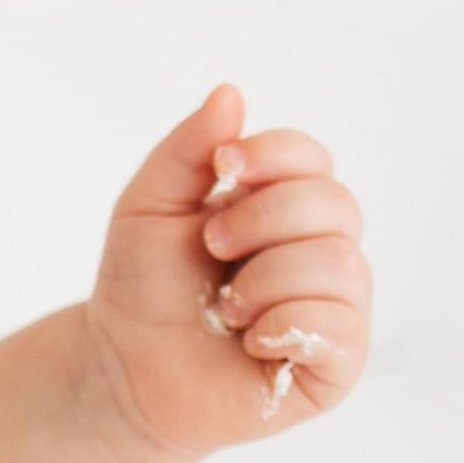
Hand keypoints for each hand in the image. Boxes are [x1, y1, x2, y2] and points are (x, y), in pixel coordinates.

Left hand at [83, 82, 370, 459]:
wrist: (123, 369)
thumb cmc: (142, 289)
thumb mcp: (150, 205)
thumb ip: (189, 149)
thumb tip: (229, 93)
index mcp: (284, 206)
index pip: (314, 158)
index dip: (274, 154)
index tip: (224, 167)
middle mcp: (321, 250)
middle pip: (336, 205)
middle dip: (261, 221)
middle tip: (213, 248)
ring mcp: (335, 307)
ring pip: (340, 264)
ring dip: (264, 282)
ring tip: (226, 308)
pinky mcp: (337, 365)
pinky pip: (339, 327)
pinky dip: (284, 326)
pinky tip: (251, 341)